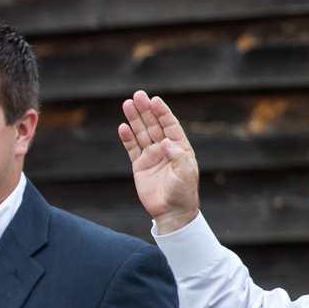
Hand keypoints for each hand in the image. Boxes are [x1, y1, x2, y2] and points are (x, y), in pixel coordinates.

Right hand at [118, 91, 200, 233]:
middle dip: (145, 110)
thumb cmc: (183, 192)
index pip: (170, 125)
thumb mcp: (186, 174)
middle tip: (137, 95)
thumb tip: (165, 142)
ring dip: (134, 119)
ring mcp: (151, 156)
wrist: (171, 212)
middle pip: (153, 125)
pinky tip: (122, 127)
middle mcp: (165, 148)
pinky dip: (127, 138)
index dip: (162, 112)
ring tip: (127, 104)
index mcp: (179, 147)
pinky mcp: (139, 165)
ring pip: (141, 133)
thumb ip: (177, 156)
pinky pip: (132, 148)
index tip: (154, 100)